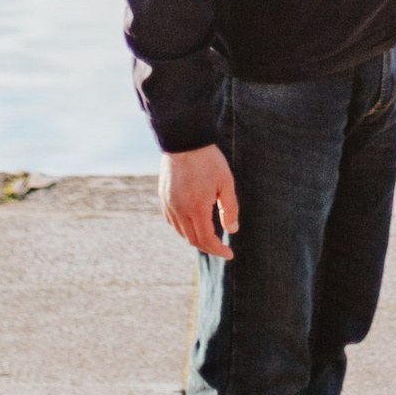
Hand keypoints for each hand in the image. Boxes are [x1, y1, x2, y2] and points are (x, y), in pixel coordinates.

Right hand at [159, 143, 239, 258]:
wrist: (184, 140)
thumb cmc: (208, 160)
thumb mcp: (226, 182)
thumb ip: (230, 208)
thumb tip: (232, 230)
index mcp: (196, 207)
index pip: (207, 239)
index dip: (218, 250)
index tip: (229, 255)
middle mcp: (180, 210)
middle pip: (193, 240)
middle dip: (208, 247)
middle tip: (221, 248)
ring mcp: (169, 204)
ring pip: (181, 233)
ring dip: (195, 239)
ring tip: (209, 236)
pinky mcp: (163, 198)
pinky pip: (172, 222)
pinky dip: (183, 229)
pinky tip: (192, 224)